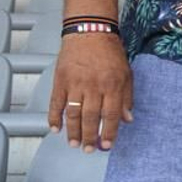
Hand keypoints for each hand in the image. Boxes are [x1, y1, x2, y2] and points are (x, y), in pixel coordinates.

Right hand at [48, 34, 133, 151]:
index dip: (109, 133)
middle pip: (91, 118)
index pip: (111, 115)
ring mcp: (75, 84)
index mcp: (113, 86)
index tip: (106, 145)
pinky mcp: (60, 80)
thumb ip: (127, 97)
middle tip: (88, 150)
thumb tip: (127, 120)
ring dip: (72, 131)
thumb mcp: (126, 74)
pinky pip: (55, 103)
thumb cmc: (110, 53)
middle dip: (89, 137)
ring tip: (73, 144)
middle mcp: (94, 86)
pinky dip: (54, 117)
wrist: (89, 32)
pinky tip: (55, 129)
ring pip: (73, 114)